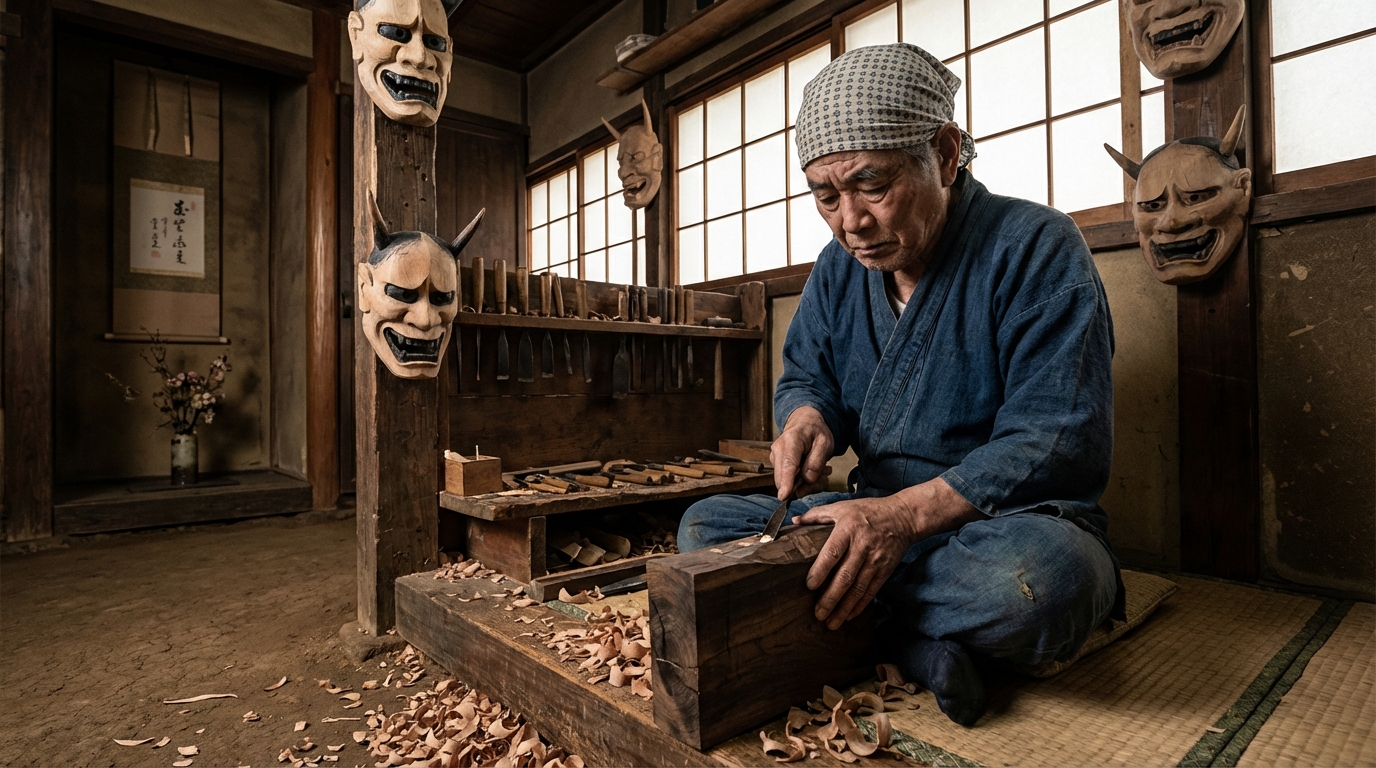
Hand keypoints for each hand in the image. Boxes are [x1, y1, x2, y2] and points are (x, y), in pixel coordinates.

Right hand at [771, 406, 833, 499]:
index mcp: (791, 440)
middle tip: (824, 473)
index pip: (788, 464)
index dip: (786, 482)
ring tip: (821, 469)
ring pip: (786, 482)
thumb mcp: (825, 443)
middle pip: (784, 477)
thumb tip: (807, 480)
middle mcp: (778, 449)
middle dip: (803, 485)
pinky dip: (801, 480)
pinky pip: (787, 481)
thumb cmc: (815, 432)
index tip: (784, 497)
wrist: (804, 423)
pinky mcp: (777, 465)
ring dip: (804, 482)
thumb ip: (817, 462)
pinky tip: (812, 470)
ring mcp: (775, 458)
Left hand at [795, 478, 981, 628]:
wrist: (904, 517)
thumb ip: (818, 515)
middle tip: (818, 614)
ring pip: (858, 589)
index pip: (833, 553)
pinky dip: (859, 605)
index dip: (821, 570)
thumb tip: (795, 522)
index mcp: (848, 529)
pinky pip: (871, 591)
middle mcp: (862, 547)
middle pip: (845, 577)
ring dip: (844, 608)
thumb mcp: (843, 507)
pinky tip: (848, 616)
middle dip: (831, 598)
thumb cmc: (868, 511)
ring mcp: (875, 560)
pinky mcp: (884, 570)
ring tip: (831, 623)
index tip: (810, 586)